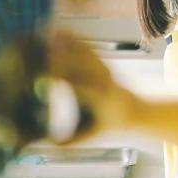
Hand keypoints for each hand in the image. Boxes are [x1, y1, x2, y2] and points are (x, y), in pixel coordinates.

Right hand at [48, 28, 137, 142]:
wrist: (136, 111)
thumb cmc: (109, 124)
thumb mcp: (91, 135)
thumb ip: (70, 142)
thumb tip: (46, 147)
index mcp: (102, 98)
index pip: (81, 88)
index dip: (66, 82)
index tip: (45, 77)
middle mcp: (104, 81)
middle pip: (82, 66)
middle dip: (64, 57)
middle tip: (41, 50)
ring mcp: (105, 69)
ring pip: (85, 53)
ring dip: (67, 43)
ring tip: (46, 33)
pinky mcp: (103, 63)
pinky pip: (88, 49)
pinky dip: (74, 40)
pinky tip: (59, 30)